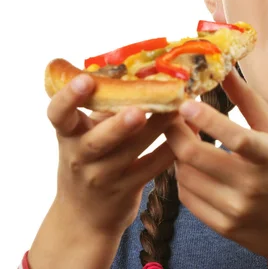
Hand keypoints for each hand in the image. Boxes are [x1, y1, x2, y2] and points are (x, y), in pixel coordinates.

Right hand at [47, 74, 175, 235]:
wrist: (83, 217)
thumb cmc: (89, 160)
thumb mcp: (84, 134)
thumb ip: (102, 108)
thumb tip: (137, 69)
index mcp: (69, 135)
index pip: (58, 115)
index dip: (68, 98)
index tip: (84, 80)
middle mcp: (80, 157)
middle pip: (98, 141)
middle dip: (118, 125)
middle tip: (138, 110)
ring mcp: (102, 177)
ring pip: (131, 152)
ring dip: (156, 129)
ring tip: (177, 110)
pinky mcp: (126, 190)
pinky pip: (152, 167)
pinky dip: (172, 149)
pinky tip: (191, 133)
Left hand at [165, 69, 267, 265]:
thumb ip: (249, 102)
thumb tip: (225, 69)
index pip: (237, 138)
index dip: (208, 119)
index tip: (186, 101)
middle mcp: (251, 187)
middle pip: (194, 156)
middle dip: (174, 130)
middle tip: (173, 113)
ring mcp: (235, 211)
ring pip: (184, 175)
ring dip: (178, 152)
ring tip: (186, 135)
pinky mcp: (223, 227)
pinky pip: (187, 197)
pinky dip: (184, 176)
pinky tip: (193, 163)